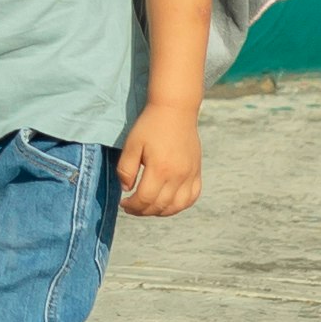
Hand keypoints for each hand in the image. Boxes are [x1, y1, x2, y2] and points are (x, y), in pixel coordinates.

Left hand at [117, 102, 203, 217]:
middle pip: (160, 206)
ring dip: (160, 211)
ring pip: (177, 206)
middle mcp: (178, 175)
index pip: (145, 199)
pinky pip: (192, 197)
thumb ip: (125, 169)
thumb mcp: (131, 144)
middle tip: (131, 207)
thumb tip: (126, 189)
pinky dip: (180, 205)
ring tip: (147, 207)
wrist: (175, 109)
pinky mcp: (197, 171)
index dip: (132, 206)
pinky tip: (168, 202)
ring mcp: (190, 174)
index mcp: (160, 169)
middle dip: (143, 211)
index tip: (123, 204)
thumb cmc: (150, 125)